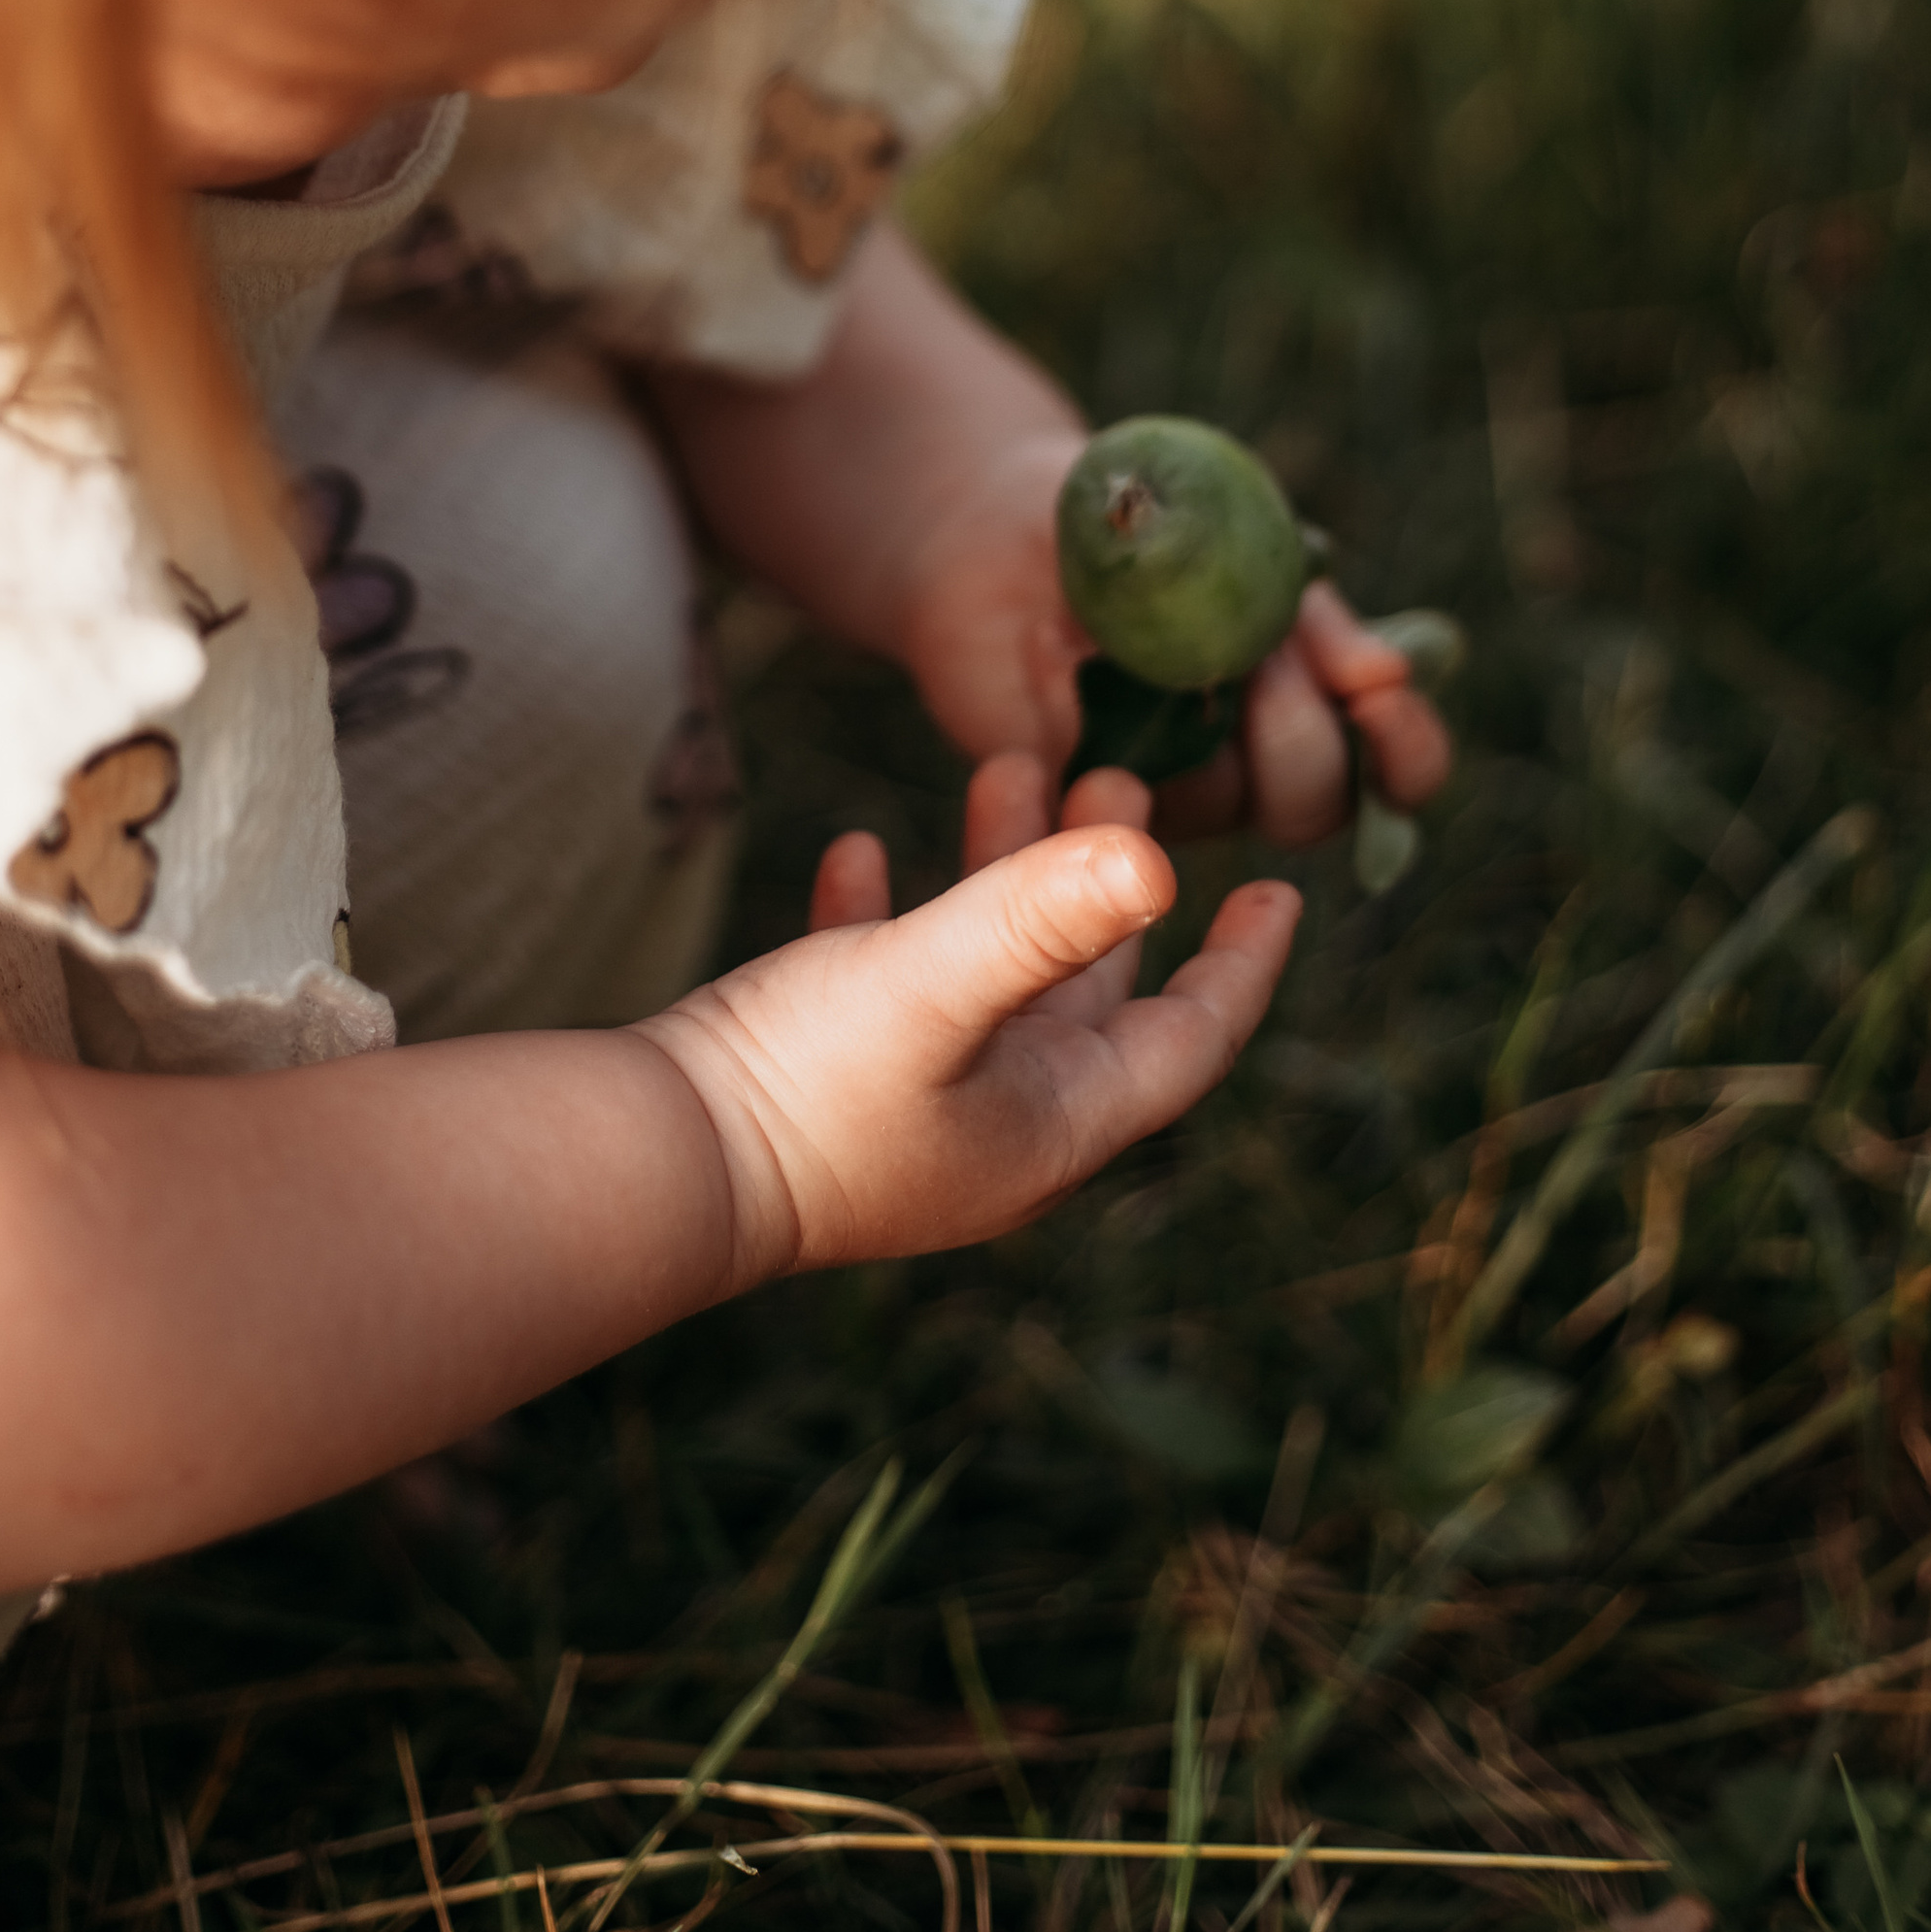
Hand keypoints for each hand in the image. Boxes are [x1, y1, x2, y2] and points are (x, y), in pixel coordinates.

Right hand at [640, 787, 1298, 1286]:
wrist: (648, 1165)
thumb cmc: (805, 1088)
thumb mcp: (935, 983)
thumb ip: (1041, 915)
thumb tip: (1161, 858)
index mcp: (1052, 1123)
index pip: (1188, 1040)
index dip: (1242, 965)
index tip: (1281, 885)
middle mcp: (998, 1125)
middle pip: (1092, 993)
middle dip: (1112, 884)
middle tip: (1118, 774)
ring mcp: (911, 1108)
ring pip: (992, 974)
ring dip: (1007, 876)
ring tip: (1007, 766)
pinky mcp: (827, 1086)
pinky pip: (884, 985)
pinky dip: (892, 913)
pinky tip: (864, 849)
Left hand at [893, 430, 1452, 846]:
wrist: (1009, 524)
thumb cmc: (1143, 530)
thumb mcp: (1241, 546)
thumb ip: (1308, 614)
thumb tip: (1389, 671)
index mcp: (1307, 708)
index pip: (1395, 773)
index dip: (1409, 753)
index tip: (1386, 692)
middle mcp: (1243, 770)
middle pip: (1313, 806)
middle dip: (1305, 736)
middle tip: (1268, 660)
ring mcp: (1157, 792)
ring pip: (1219, 806)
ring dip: (1196, 722)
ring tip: (1156, 647)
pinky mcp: (1066, 800)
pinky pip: (1098, 797)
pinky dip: (1090, 726)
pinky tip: (1061, 657)